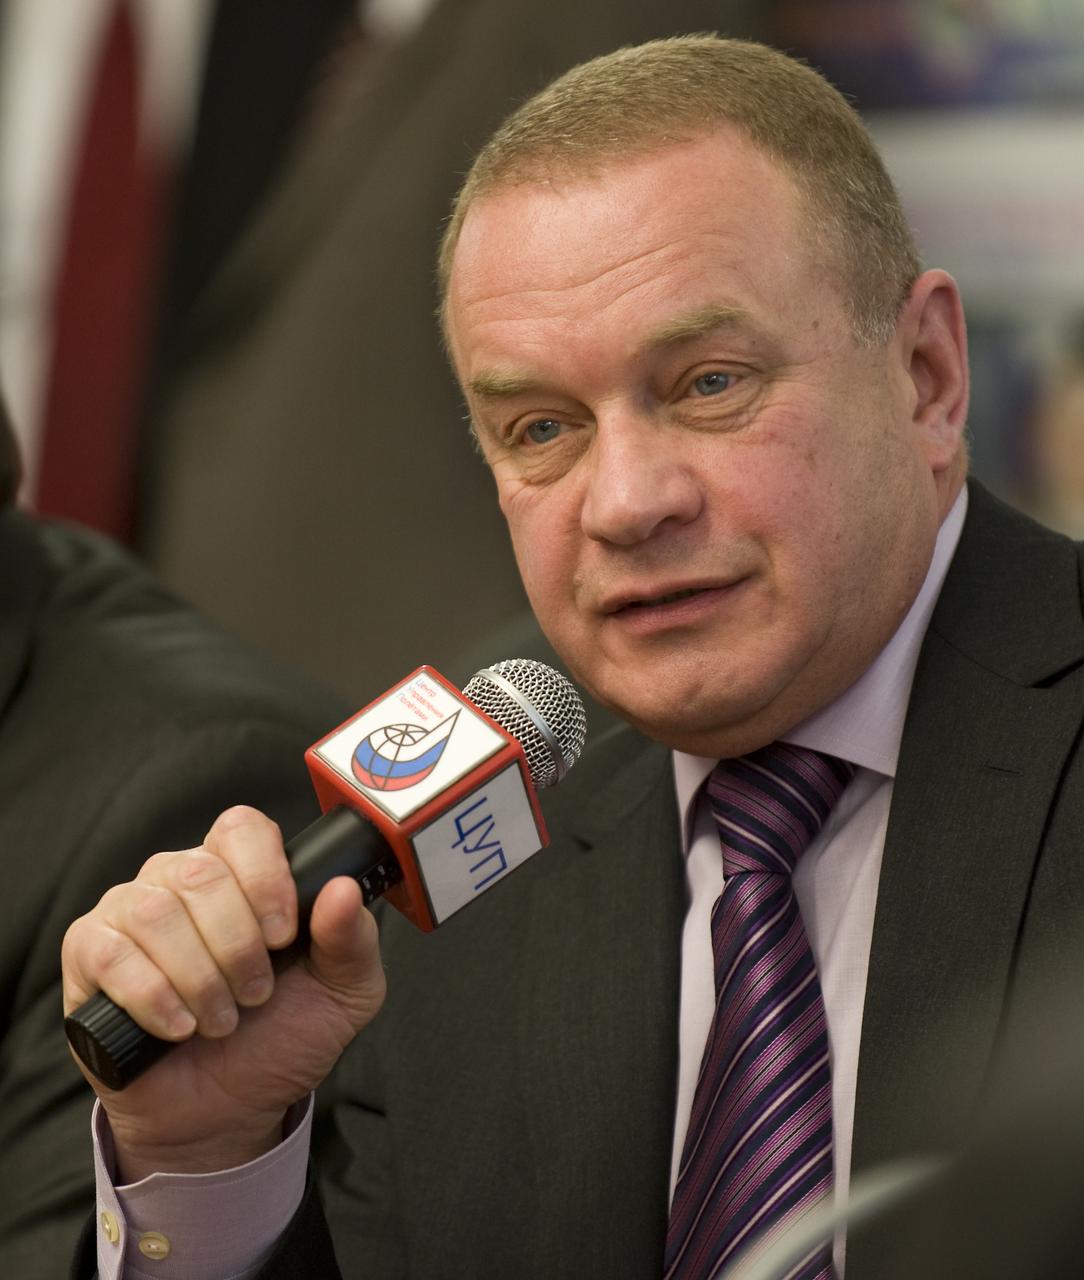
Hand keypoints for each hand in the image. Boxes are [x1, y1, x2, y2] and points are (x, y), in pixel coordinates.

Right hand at [61, 805, 384, 1180]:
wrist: (225, 1113)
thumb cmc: (282, 1038)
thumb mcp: (344, 993)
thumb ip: (352, 938)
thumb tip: (344, 888)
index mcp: (242, 872)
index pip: (242, 830)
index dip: (265, 877)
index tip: (284, 936)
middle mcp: (181, 877)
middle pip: (201, 872)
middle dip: (237, 946)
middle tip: (256, 995)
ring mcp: (130, 910)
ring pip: (156, 912)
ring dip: (199, 977)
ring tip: (221, 1021)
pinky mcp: (90, 954)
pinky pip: (112, 953)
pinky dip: (154, 997)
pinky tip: (180, 1027)